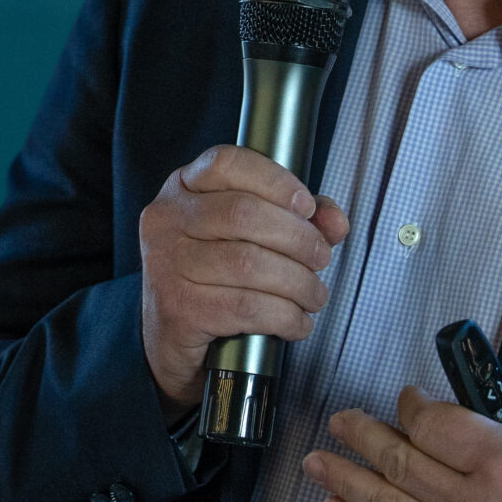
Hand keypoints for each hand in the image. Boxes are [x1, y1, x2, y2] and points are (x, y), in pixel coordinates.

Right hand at [138, 145, 348, 415]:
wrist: (171, 338)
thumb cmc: (215, 277)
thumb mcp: (250, 234)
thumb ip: (296, 218)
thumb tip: (334, 221)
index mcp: (182, 189)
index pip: (226, 162)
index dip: (275, 180)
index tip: (307, 207)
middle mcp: (166, 221)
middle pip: (243, 213)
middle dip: (298, 238)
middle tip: (320, 259)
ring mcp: (167, 266)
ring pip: (249, 264)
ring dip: (298, 283)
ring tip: (314, 295)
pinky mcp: (178, 310)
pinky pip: (247, 308)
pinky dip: (285, 317)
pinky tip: (297, 322)